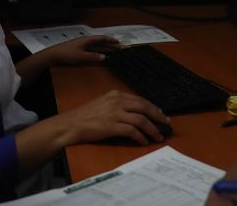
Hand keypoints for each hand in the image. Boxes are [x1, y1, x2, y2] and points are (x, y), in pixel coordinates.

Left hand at [45, 36, 120, 66]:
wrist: (53, 55)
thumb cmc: (66, 54)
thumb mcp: (80, 56)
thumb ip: (92, 57)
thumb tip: (104, 57)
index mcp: (86, 40)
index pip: (101, 38)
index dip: (110, 40)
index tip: (118, 43)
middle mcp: (85, 42)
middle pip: (100, 42)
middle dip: (110, 45)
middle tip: (119, 48)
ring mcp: (82, 46)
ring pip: (96, 47)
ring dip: (105, 49)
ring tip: (113, 52)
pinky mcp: (79, 51)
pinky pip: (92, 51)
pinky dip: (98, 53)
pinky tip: (100, 56)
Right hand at [51, 90, 169, 145]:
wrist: (70, 124)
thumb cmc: (84, 116)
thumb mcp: (102, 103)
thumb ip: (117, 105)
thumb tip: (134, 113)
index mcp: (115, 94)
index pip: (139, 99)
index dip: (152, 107)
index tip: (160, 113)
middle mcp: (116, 101)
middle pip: (144, 107)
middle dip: (158, 116)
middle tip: (166, 123)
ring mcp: (114, 113)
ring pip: (141, 120)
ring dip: (152, 129)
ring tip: (158, 136)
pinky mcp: (112, 126)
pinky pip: (132, 131)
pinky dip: (140, 137)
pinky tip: (144, 141)